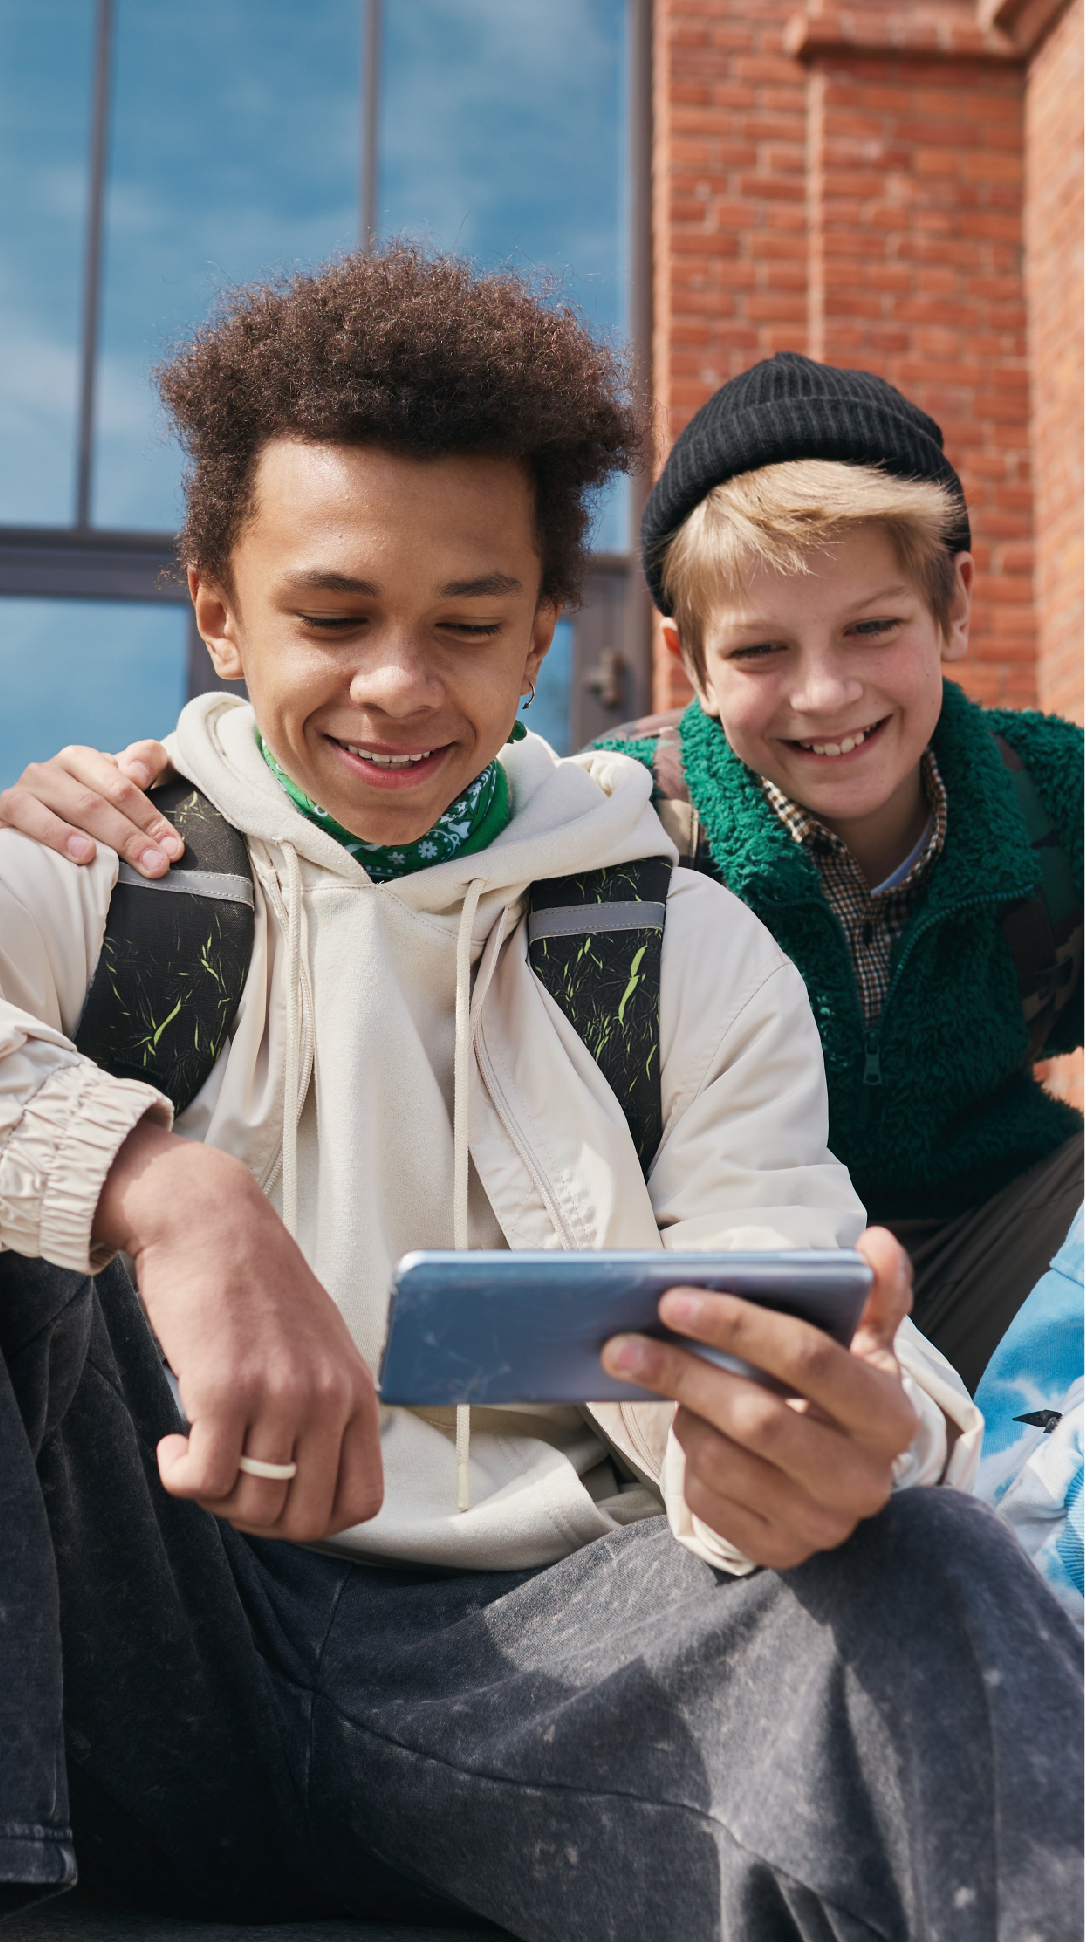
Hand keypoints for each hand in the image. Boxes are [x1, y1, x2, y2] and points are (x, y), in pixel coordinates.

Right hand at [0, 740, 179, 875]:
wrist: (26, 833)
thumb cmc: (78, 819)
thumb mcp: (113, 791)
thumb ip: (142, 765)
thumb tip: (139, 773)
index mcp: (85, 760)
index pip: (128, 784)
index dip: (153, 818)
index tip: (173, 849)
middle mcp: (57, 767)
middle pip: (106, 798)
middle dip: (136, 834)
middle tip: (158, 865)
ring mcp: (31, 785)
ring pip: (78, 805)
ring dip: (106, 836)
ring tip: (122, 862)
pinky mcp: (6, 805)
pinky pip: (30, 814)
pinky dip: (58, 834)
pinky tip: (82, 854)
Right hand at [94, 1118, 383, 1539]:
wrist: (209, 1222)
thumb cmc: (254, 1286)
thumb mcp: (319, 1347)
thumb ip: (325, 1409)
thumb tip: (302, 1485)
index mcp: (358, 1393)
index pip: (362, 1503)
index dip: (311, 1519)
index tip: (273, 1495)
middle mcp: (328, 1398)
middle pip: (302, 1520)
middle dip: (256, 1518)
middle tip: (225, 1479)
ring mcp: (280, 1395)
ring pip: (251, 1506)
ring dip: (213, 1496)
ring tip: (196, 1451)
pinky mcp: (225, 1389)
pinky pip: (204, 1481)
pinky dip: (179, 1477)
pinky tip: (172, 1443)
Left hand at [600, 1228, 916, 1570]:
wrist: (842, 1483)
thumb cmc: (841, 1398)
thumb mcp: (867, 1347)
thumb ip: (876, 1295)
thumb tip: (878, 1242)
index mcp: (890, 1417)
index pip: (810, 1359)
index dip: (740, 1326)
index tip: (672, 1300)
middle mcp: (863, 1481)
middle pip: (758, 1417)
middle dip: (683, 1373)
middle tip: (621, 1344)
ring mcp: (821, 1524)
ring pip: (724, 1459)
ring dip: (684, 1414)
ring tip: (666, 1382)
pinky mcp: (779, 1552)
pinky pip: (709, 1500)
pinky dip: (688, 1461)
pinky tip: (691, 1431)